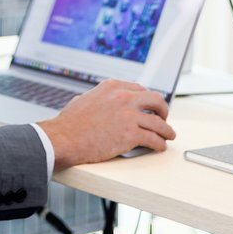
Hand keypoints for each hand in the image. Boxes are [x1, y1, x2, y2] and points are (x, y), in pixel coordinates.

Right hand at [37, 80, 174, 169]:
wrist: (64, 139)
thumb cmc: (69, 123)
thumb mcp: (83, 100)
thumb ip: (97, 98)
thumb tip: (99, 101)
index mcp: (112, 87)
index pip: (139, 89)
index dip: (148, 99)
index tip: (151, 106)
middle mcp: (123, 97)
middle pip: (155, 100)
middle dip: (162, 109)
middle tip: (164, 117)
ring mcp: (128, 115)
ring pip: (158, 122)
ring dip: (166, 130)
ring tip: (168, 135)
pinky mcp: (130, 134)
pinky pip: (153, 139)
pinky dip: (160, 144)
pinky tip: (160, 147)